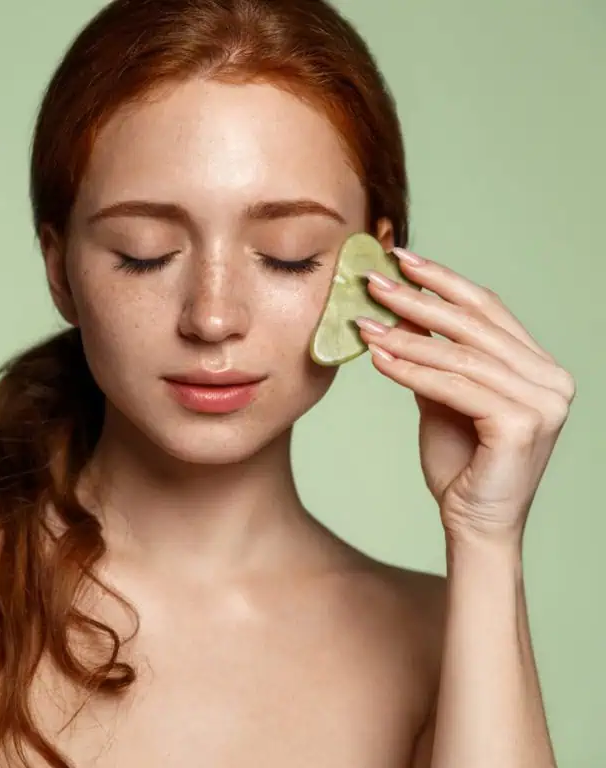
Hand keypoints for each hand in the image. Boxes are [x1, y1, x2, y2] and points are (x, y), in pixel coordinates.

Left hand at [352, 247, 575, 545]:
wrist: (474, 525)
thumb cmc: (461, 465)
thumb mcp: (442, 398)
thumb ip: (432, 357)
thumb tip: (400, 310)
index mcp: (540, 366)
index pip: (489, 309)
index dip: (444, 280)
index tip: (401, 258)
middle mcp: (552, 379)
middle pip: (474, 325)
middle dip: (418, 299)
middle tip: (372, 281)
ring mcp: (543, 403)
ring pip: (461, 356)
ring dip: (406, 335)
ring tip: (364, 322)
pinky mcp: (522, 426)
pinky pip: (455, 388)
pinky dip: (413, 371)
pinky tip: (379, 358)